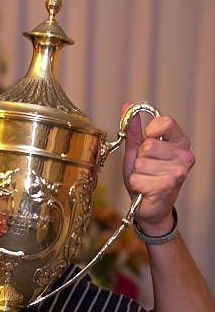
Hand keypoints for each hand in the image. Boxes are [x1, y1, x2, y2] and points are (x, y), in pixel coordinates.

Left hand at [122, 103, 194, 234]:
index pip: (164, 122)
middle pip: (148, 145)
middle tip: (146, 168)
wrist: (150, 206)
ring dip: (137, 173)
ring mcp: (178, 171)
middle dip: (140, 158)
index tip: (147, 144)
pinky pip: (138, 178)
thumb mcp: (137, 150)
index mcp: (179, 141)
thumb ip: (133, 129)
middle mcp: (184, 155)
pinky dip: (136, 184)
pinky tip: (145, 189)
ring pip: (141, 163)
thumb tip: (127, 105)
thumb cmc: (146, 176)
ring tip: (146, 179)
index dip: (149, 132)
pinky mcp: (167, 186)